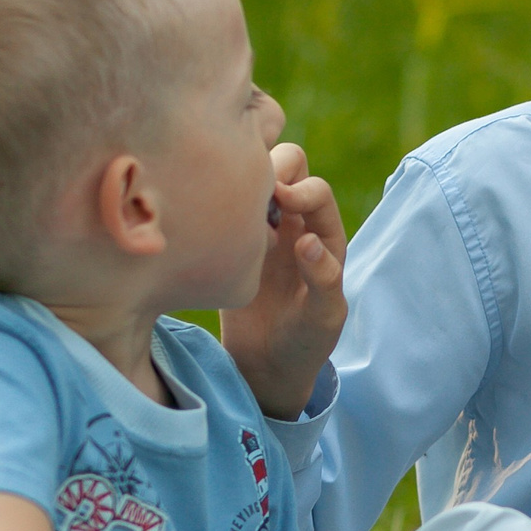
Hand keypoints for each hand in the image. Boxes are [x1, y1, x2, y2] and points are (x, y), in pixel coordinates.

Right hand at [223, 143, 347, 419]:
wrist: (266, 365)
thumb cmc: (304, 342)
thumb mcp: (323, 318)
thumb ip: (324, 281)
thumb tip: (309, 241)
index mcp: (324, 235)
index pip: (317, 190)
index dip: (301, 188)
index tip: (281, 200)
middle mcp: (295, 223)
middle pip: (288, 165)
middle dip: (272, 167)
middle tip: (252, 196)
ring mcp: (260, 227)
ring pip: (254, 177)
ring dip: (243, 178)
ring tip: (229, 205)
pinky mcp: (230, 238)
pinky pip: (225, 202)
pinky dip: (218, 197)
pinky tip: (206, 218)